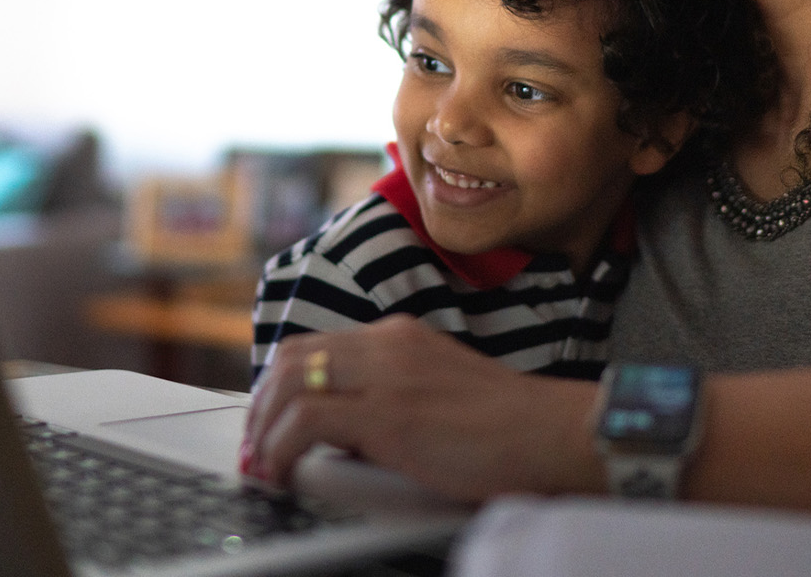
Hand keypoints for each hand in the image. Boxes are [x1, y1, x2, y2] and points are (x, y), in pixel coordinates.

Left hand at [242, 315, 601, 501]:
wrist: (554, 434)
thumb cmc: (510, 429)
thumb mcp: (440, 395)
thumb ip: (393, 400)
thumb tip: (343, 434)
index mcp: (402, 338)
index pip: (316, 345)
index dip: (280, 385)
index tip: (269, 422)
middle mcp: (390, 345)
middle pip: (292, 356)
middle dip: (261, 404)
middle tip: (255, 447)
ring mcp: (388, 375)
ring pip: (289, 380)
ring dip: (263, 428)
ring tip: (263, 465)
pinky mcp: (390, 414)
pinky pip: (306, 421)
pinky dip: (280, 448)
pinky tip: (282, 473)